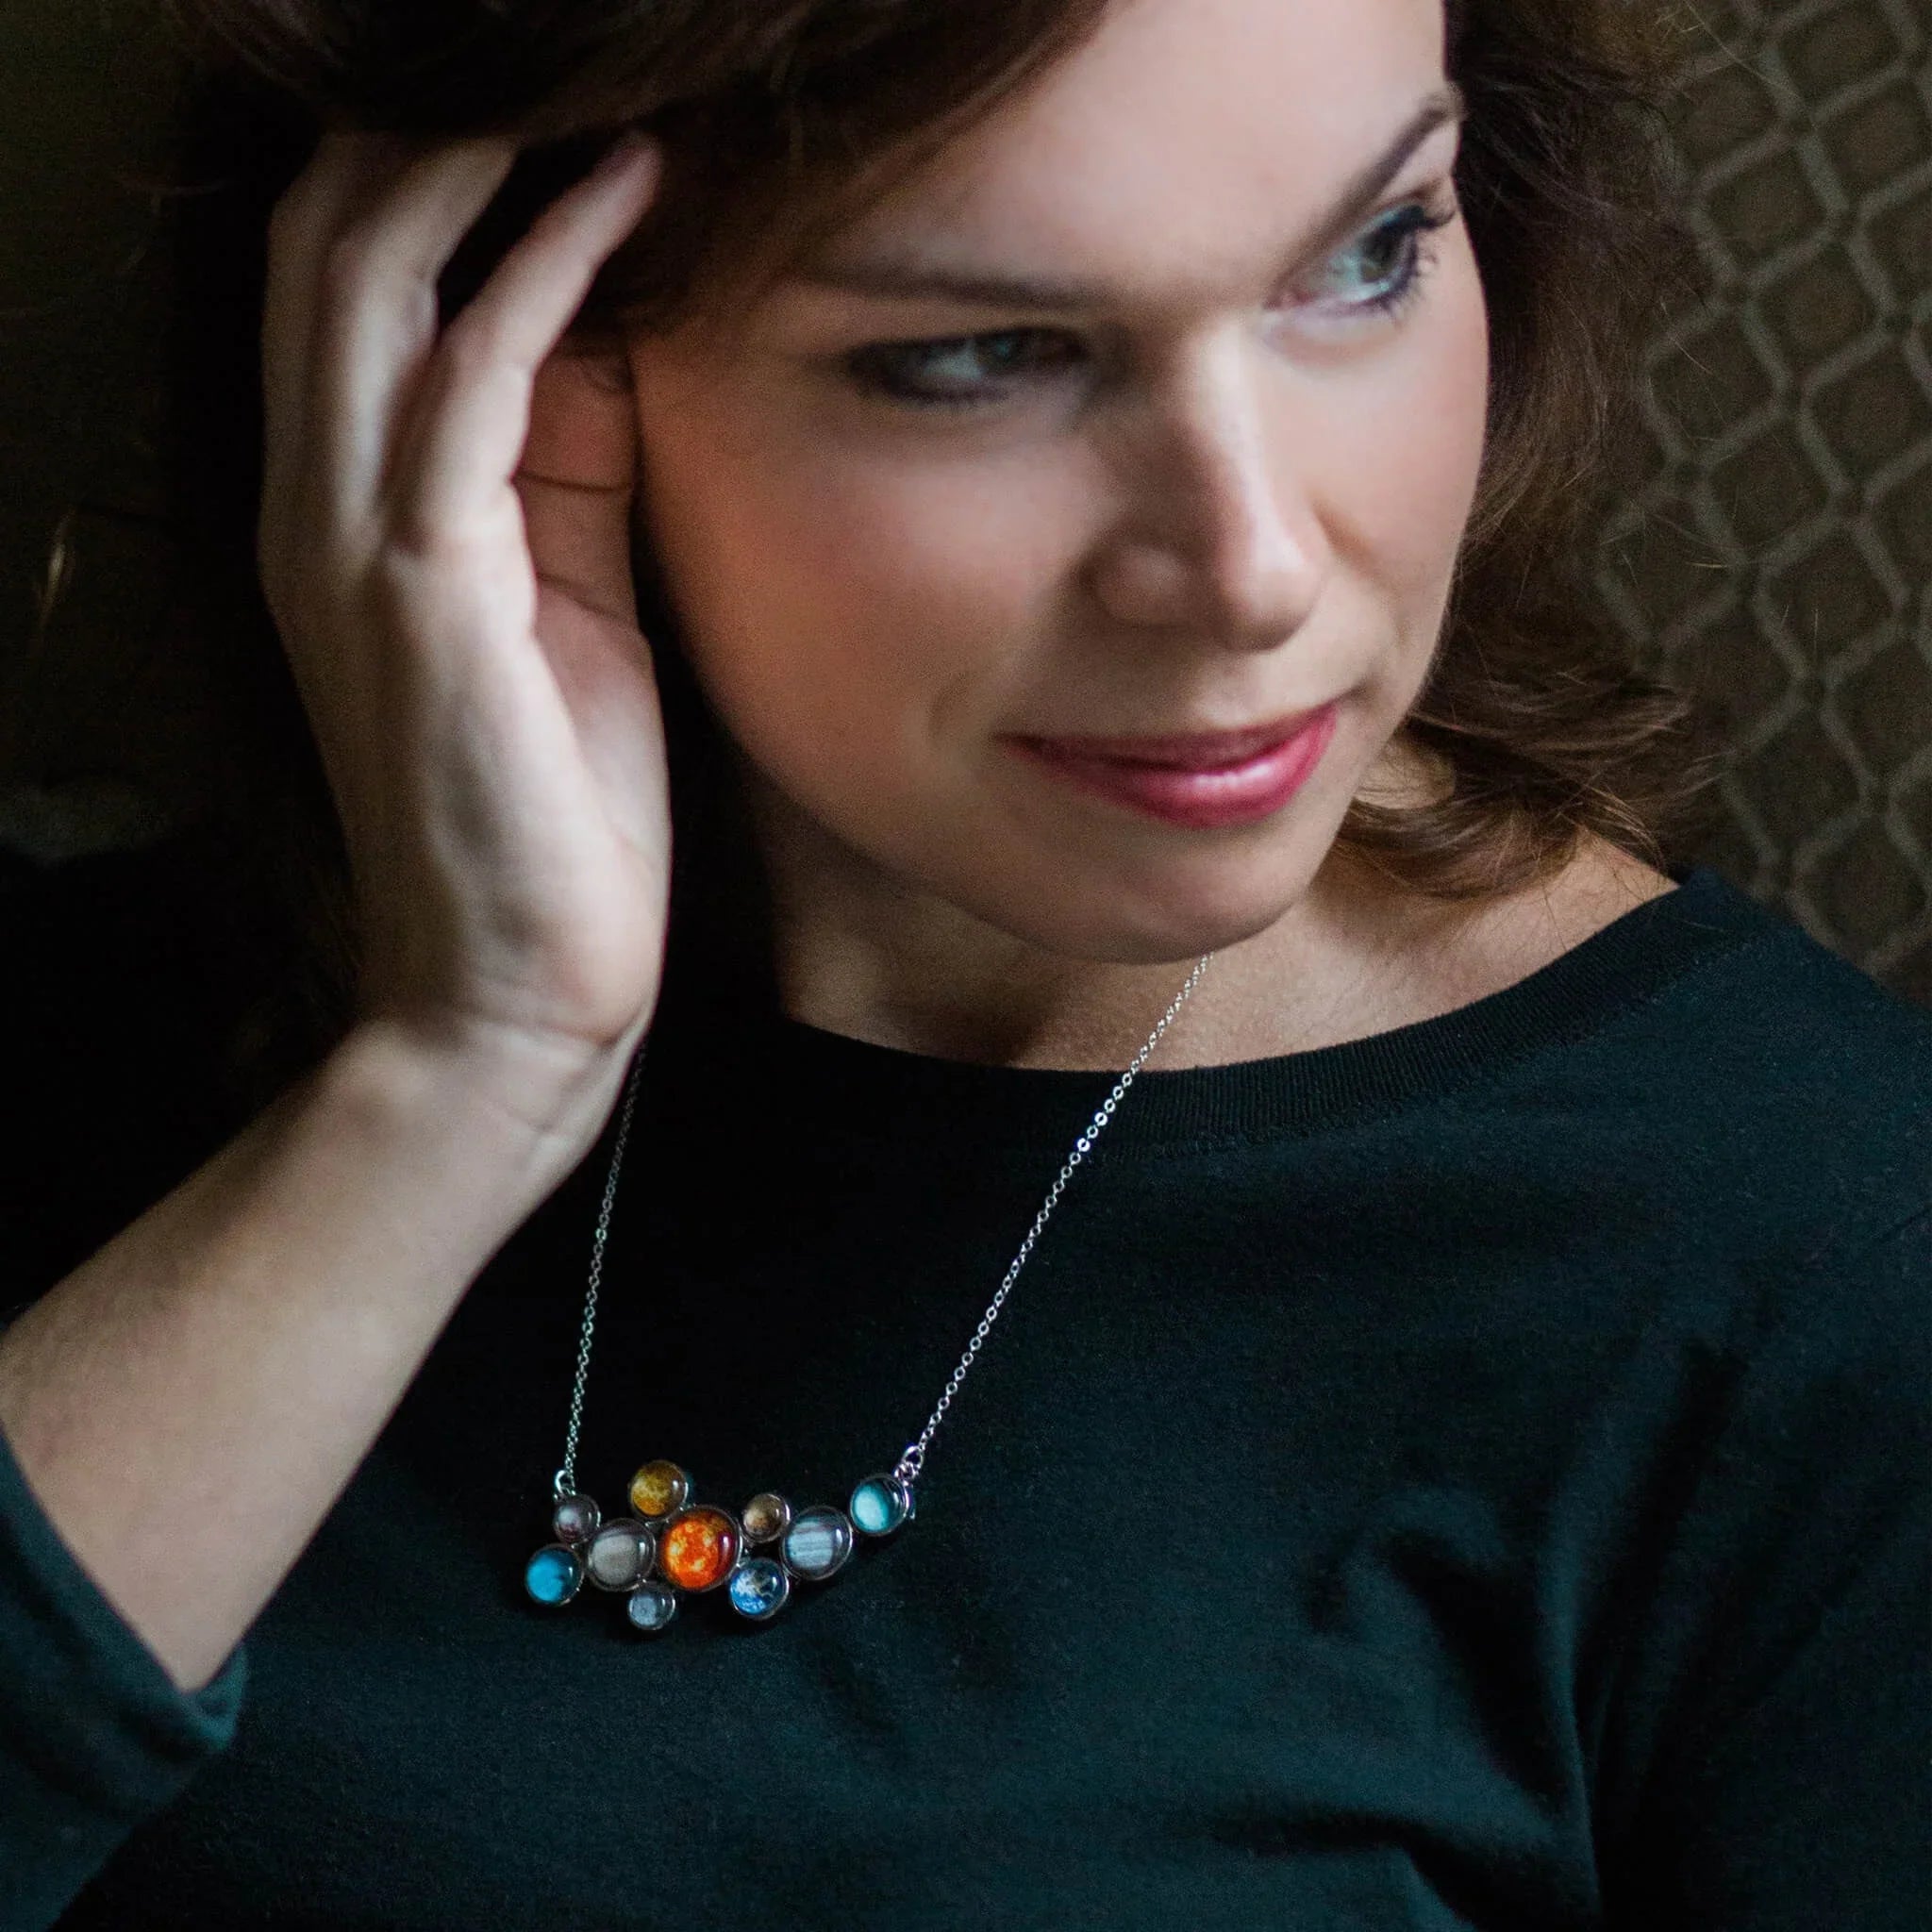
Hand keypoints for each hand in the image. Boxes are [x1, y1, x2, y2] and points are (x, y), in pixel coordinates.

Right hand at [256, 128, 670, 1090]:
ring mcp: (347, 544)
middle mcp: (311, 504)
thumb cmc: (557, 811)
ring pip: (366, 277)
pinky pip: (468, 380)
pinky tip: (624, 192)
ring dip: (481, 154)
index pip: (347, 278)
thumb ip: (569, 465)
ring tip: (597, 76)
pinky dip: (544, 268)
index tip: (559, 90)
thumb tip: (610, 319)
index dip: (432, 159)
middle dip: (435, 117)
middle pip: (330, 237)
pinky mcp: (421, 591)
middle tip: (568, 51)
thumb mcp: (568, 606)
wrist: (518, 991)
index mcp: (343, 509)